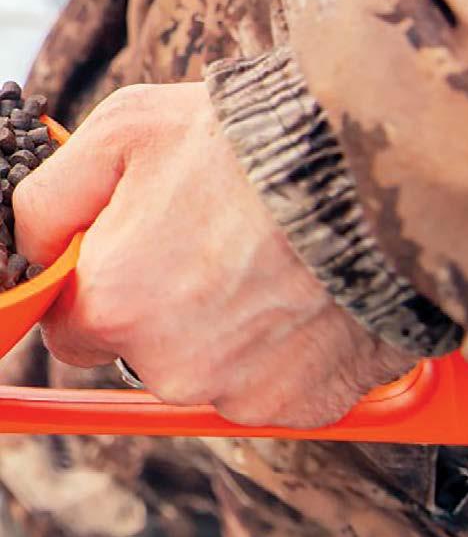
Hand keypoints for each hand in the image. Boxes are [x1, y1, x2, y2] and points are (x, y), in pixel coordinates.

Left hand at [14, 84, 411, 426]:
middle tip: (216, 247)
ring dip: (228, 332)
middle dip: (166, 311)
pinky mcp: (302, 405)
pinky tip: (303, 297)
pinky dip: (283, 352)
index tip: (141, 255)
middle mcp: (172, 367)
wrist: (365, 169)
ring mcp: (242, 393)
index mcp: (116, 305)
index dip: (105, 288)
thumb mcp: (124, 132)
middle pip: (143, 355)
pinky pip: (271, 386)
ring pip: (210, 372)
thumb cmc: (244, 144)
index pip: (74, 331)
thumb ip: (50, 201)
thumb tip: (32, 249)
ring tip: (270, 266)